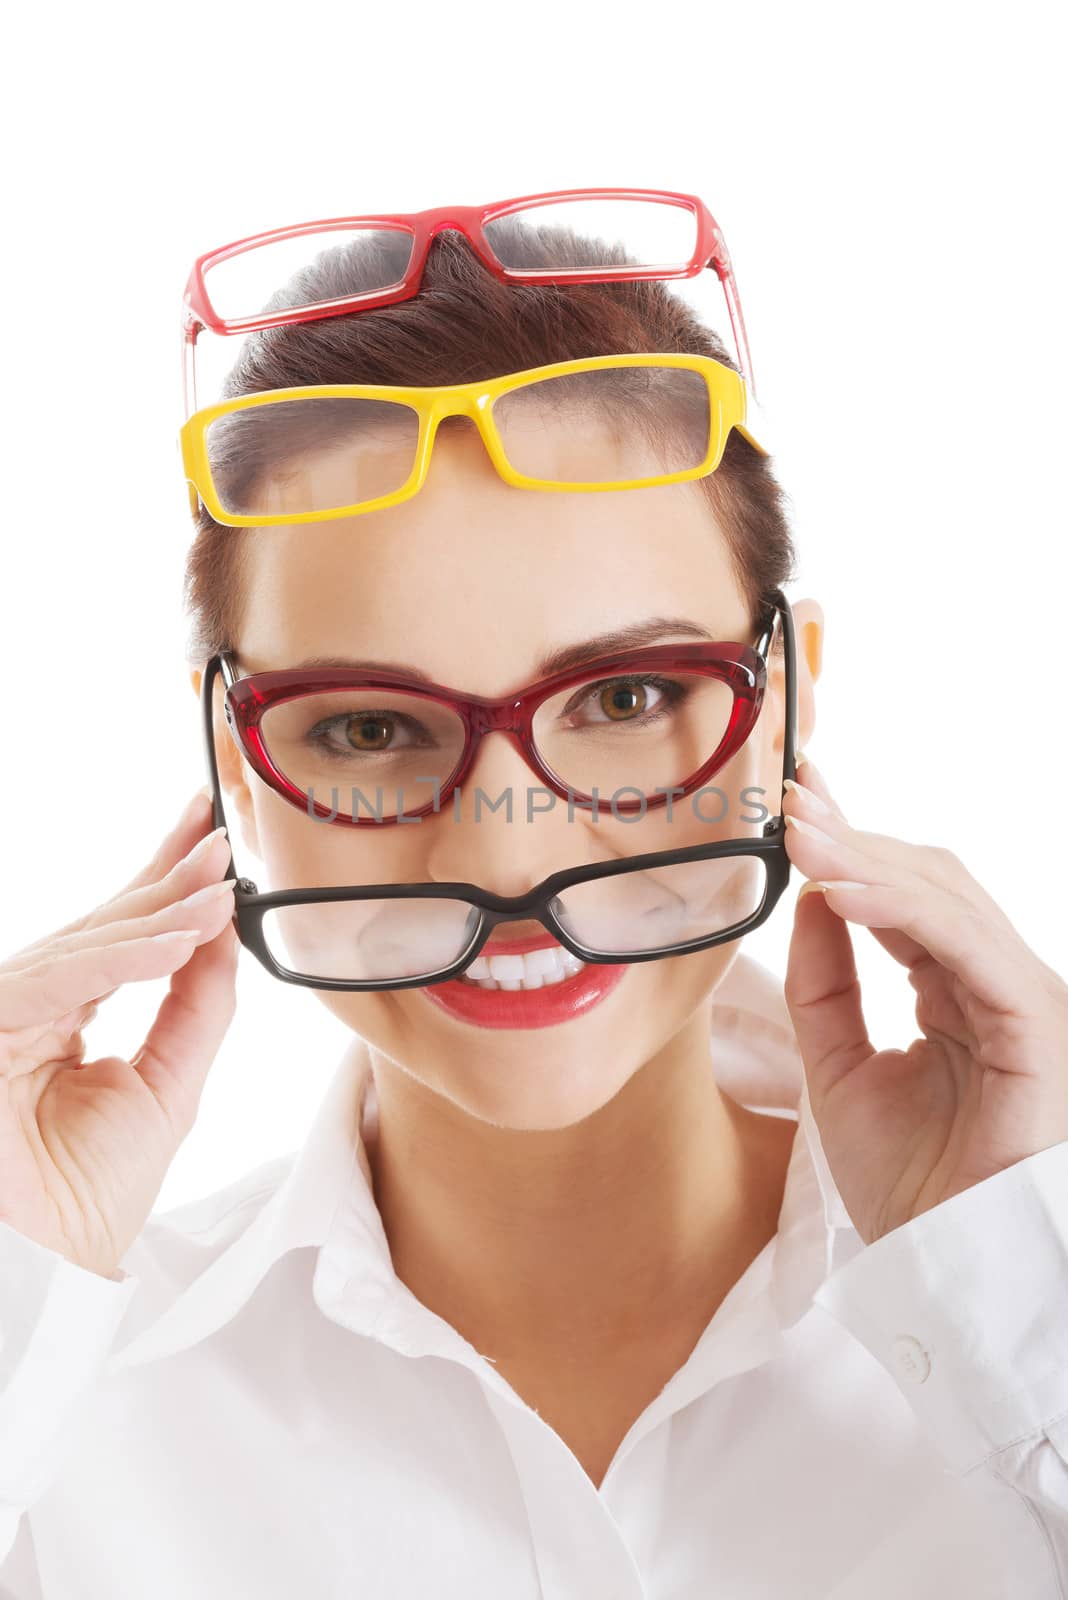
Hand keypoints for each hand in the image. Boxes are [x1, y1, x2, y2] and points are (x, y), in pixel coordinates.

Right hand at [0, 791, 237, 1278]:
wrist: (48, 1278)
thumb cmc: (90, 1198)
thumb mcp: (168, 1087)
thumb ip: (195, 1009)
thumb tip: (222, 935)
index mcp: (61, 1018)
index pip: (118, 937)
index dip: (163, 882)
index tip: (210, 834)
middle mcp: (25, 1008)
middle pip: (101, 926)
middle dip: (165, 878)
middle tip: (221, 836)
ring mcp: (0, 1017)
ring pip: (83, 947)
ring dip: (158, 914)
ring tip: (220, 888)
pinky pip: (56, 982)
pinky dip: (122, 959)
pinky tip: (179, 939)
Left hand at [781, 755, 1067, 1246]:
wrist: (946, 1273)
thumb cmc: (908, 1187)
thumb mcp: (839, 1069)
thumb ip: (825, 985)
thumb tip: (807, 896)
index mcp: (955, 990)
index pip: (903, 895)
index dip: (849, 842)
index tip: (795, 798)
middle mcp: (994, 982)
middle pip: (926, 880)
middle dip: (853, 835)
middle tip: (791, 798)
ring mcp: (1021, 999)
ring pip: (947, 899)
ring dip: (866, 860)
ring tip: (800, 836)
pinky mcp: (1035, 1024)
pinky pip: (968, 946)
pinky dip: (903, 910)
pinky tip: (839, 891)